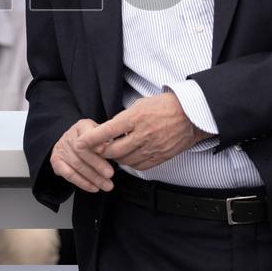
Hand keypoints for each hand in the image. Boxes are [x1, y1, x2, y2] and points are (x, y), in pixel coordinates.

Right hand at [49, 119, 114, 193]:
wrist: (72, 144)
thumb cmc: (92, 142)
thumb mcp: (101, 136)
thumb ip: (107, 141)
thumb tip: (113, 148)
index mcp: (82, 126)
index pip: (86, 133)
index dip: (94, 142)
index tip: (103, 150)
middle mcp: (69, 135)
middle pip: (81, 150)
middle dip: (97, 164)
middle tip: (110, 174)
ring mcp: (61, 148)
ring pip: (76, 164)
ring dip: (93, 177)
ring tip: (106, 185)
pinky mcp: (56, 161)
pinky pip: (69, 174)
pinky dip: (82, 183)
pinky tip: (93, 188)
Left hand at [78, 93, 210, 170]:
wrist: (191, 116)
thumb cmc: (165, 105)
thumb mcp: (141, 104)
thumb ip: (124, 118)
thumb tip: (109, 130)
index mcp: (135, 118)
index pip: (107, 131)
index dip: (91, 139)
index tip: (80, 143)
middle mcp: (142, 134)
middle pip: (113, 151)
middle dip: (102, 151)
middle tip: (99, 148)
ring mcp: (151, 148)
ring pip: (125, 161)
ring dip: (116, 158)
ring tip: (115, 150)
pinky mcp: (160, 157)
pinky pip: (139, 166)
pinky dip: (130, 163)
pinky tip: (130, 156)